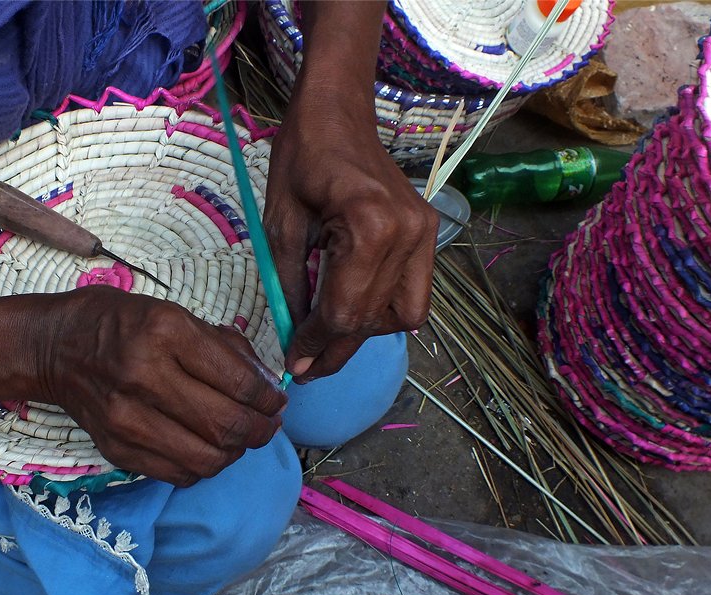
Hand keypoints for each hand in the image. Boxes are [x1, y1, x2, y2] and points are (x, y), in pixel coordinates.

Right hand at [38, 286, 286, 485]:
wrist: (54, 347)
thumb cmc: (121, 323)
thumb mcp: (175, 314)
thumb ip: (225, 349)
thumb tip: (267, 386)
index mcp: (165, 332)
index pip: (238, 383)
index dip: (269, 400)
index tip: (277, 402)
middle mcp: (144, 375)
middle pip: (227, 425)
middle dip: (261, 430)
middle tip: (269, 425)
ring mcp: (126, 417)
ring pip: (207, 458)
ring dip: (236, 453)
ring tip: (241, 439)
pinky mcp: (116, 447)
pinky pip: (178, 473)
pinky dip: (204, 465)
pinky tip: (208, 448)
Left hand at [265, 101, 438, 382]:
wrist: (338, 111)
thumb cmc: (301, 156)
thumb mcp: (281, 225)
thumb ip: (291, 286)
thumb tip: (295, 338)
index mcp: (368, 225)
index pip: (343, 310)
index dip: (315, 344)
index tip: (293, 365)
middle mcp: (407, 234)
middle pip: (372, 319)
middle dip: (336, 349)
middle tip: (306, 368)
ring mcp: (425, 234)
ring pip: (401, 316)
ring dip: (363, 332)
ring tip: (328, 333)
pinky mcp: (429, 233)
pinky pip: (415, 294)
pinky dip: (387, 311)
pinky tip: (356, 307)